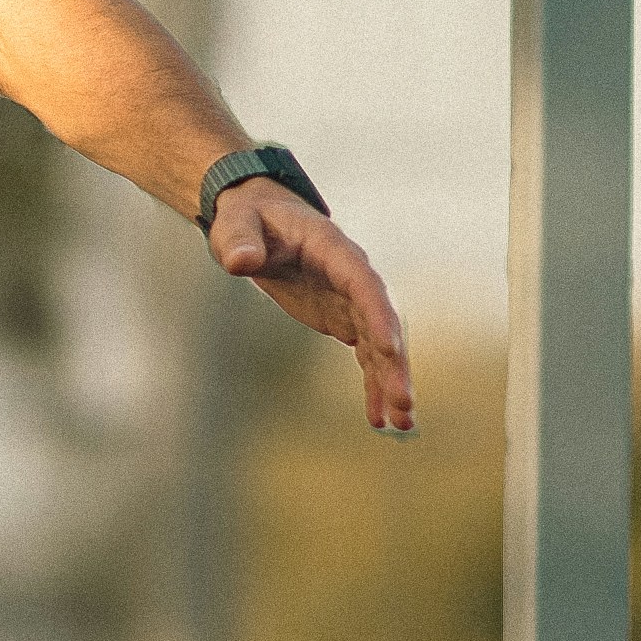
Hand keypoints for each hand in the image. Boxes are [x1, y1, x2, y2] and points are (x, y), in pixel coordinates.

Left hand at [211, 184, 412, 434]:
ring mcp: (350, 300)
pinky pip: (365, 355)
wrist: (259, 218)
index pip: (364, 284)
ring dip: (390, 382)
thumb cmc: (249, 217)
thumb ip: (240, 241)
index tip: (391, 349)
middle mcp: (352, 276)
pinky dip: (372, 385)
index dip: (379, 315)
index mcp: (332, 249)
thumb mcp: (237, 223)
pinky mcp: (344, 319)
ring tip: (402, 423)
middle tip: (403, 402)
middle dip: (394, 363)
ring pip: (380, 345)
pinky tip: (379, 418)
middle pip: (381, 322)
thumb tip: (240, 261)